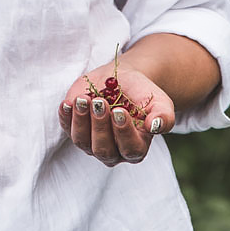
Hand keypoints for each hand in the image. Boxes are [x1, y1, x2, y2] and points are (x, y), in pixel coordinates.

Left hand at [56, 63, 176, 166]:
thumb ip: (163, 116)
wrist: (123, 79)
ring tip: (84, 99)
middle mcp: (113, 151)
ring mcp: (91, 142)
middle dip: (100, 126)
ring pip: (82, 141)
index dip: (123, 132)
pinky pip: (67, 128)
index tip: (119, 111)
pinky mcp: (75, 128)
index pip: (130, 149)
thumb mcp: (160, 102)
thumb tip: (155, 126)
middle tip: (100, 102)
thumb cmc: (143, 94)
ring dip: (81, 120)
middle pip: (103, 149)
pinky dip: (66, 116)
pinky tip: (68, 103)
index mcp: (136, 147)